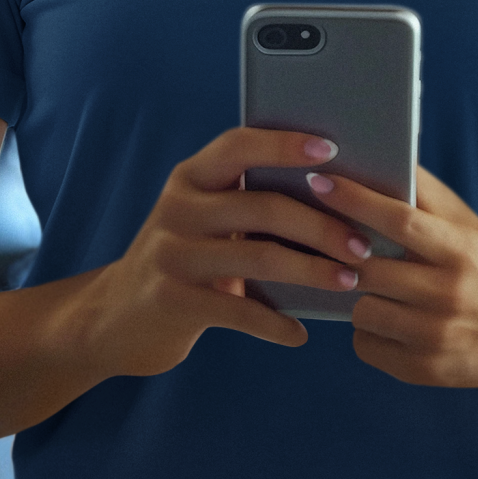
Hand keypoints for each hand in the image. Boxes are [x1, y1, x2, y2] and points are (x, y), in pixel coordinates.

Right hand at [93, 127, 365, 377]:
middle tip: (362, 243)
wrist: (115, 317)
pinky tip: (299, 333)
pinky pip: (238, 311)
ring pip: (257, 257)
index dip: (284, 145)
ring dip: (311, 271)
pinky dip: (275, 324)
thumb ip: (248, 201)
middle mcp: (177, 207)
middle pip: (262, 205)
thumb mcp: (204, 220)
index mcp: (190, 177)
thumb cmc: (185, 260)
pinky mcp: (172, 301)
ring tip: (348, 281)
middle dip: (320, 224)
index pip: (239, 146)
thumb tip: (333, 196)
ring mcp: (171, 254)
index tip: (332, 150)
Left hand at [305, 163, 477, 390]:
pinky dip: (367, 331)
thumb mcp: (468, 227)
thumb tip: (382, 155)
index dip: (355, 200)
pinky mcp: (423, 371)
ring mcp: (435, 339)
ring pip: (361, 310)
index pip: (400, 221)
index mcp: (460, 251)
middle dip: (347, 255)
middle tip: (340, 244)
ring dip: (359, 296)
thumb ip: (427, 195)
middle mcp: (449, 296)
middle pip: (369, 269)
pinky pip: (365, 346)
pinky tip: (387, 319)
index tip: (320, 182)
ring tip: (374, 286)